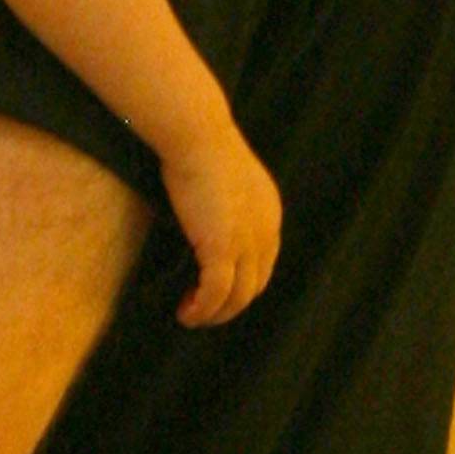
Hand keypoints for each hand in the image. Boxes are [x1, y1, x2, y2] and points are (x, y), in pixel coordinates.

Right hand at [164, 127, 281, 326]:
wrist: (197, 137)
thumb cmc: (200, 146)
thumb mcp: (223, 176)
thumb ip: (224, 200)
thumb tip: (204, 213)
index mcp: (268, 215)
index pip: (262, 263)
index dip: (241, 283)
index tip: (214, 290)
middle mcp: (265, 233)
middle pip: (254, 285)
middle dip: (229, 305)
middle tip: (201, 311)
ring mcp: (246, 243)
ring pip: (237, 296)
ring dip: (214, 313)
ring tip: (190, 316)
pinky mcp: (222, 248)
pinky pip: (215, 292)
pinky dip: (202, 308)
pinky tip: (187, 312)